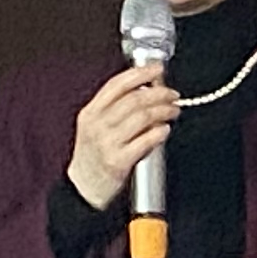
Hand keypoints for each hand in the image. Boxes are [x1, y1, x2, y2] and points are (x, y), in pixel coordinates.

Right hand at [69, 65, 179, 208]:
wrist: (83, 188)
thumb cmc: (94, 155)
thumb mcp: (95, 126)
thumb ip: (116, 108)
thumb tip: (146, 89)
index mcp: (91, 113)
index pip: (116, 85)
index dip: (139, 73)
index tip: (157, 69)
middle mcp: (97, 125)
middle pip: (134, 100)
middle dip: (159, 93)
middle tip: (172, 94)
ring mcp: (107, 143)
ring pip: (142, 117)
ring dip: (164, 111)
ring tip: (173, 111)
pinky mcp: (118, 162)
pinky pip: (145, 141)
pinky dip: (159, 132)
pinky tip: (165, 130)